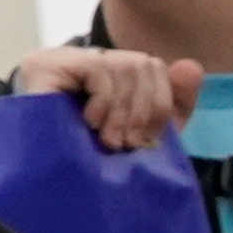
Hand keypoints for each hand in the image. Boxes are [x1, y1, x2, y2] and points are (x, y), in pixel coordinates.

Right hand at [16, 39, 203, 157]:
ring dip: (124, 111)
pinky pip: (100, 71)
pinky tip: (90, 122)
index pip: (153, 66)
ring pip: (125, 65)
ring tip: (109, 139)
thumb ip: (172, 106)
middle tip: (128, 143)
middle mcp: (89, 59)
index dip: (161, 102)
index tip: (147, 140)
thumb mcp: (140, 134)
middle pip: (143, 64)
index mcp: (111, 74)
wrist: (40, 174)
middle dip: (145, 109)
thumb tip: (192, 66)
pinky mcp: (48, 64)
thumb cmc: (88, 156)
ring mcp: (66, 58)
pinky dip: (105, 101)